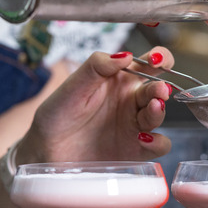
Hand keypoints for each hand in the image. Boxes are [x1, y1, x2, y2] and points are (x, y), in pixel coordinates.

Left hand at [17, 48, 173, 162]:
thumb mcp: (72, 87)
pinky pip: (159, 146)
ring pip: (159, 115)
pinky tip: (143, 139)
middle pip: (157, 89)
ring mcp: (134, 126)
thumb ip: (97, 66)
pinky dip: (158, 142)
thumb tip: (125, 55)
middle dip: (161, 88)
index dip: (160, 58)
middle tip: (159, 90)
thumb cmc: (57, 116)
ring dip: (159, 111)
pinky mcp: (136, 150)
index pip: (147, 64)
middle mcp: (130, 101)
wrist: (45, 152)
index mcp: (118, 80)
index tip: (157, 60)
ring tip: (152, 108)